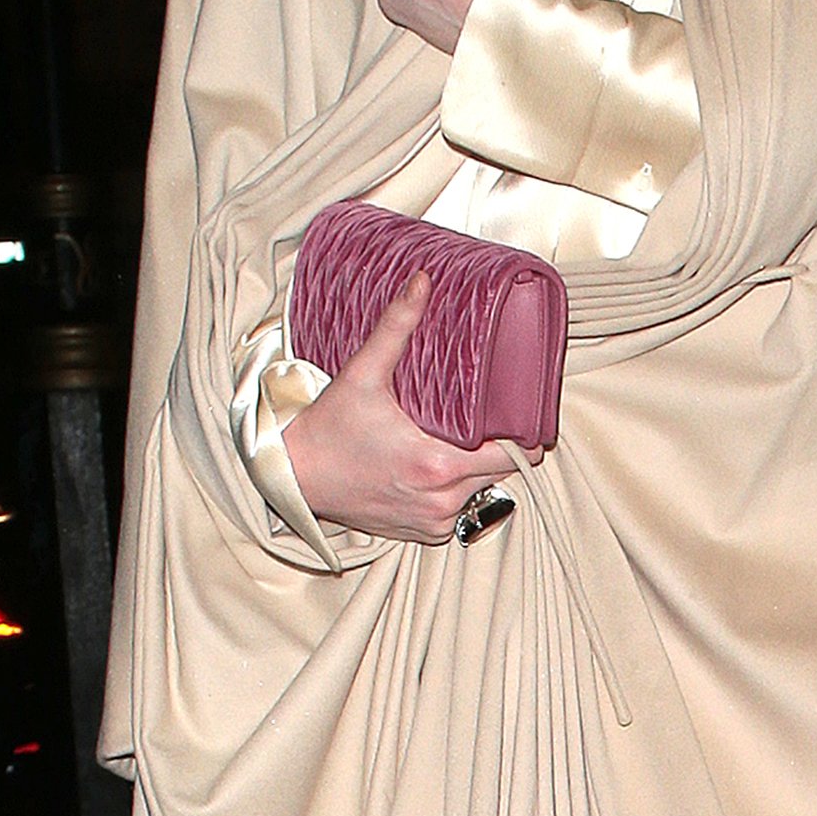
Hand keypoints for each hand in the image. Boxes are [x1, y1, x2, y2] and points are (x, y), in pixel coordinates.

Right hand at [281, 271, 535, 543]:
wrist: (294, 476)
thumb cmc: (328, 428)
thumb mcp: (363, 373)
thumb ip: (397, 326)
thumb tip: (422, 282)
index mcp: (437, 464)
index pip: (512, 456)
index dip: (522, 436)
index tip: (519, 416)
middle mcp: (441, 500)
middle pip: (501, 474)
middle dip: (500, 449)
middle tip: (490, 421)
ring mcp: (433, 522)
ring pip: (481, 493)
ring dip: (477, 471)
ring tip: (462, 441)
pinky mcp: (422, 533)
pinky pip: (458, 511)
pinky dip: (455, 492)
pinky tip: (439, 468)